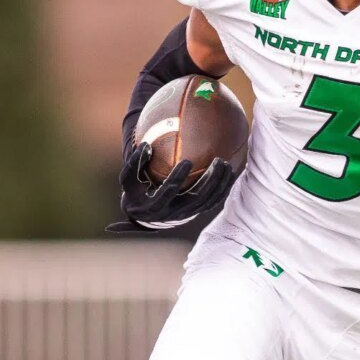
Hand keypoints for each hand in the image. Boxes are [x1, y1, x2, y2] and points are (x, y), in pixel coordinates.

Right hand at [107, 142, 236, 231]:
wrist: (145, 214)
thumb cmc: (136, 191)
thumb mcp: (129, 180)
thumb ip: (134, 163)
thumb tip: (146, 145)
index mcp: (155, 205)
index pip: (168, 191)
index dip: (177, 177)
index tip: (187, 161)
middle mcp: (173, 212)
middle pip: (196, 198)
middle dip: (209, 180)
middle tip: (218, 161)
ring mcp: (187, 214)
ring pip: (208, 201)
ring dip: (219, 184)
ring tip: (226, 164)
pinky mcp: (196, 212)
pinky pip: (213, 202)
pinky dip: (223, 189)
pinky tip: (231, 173)